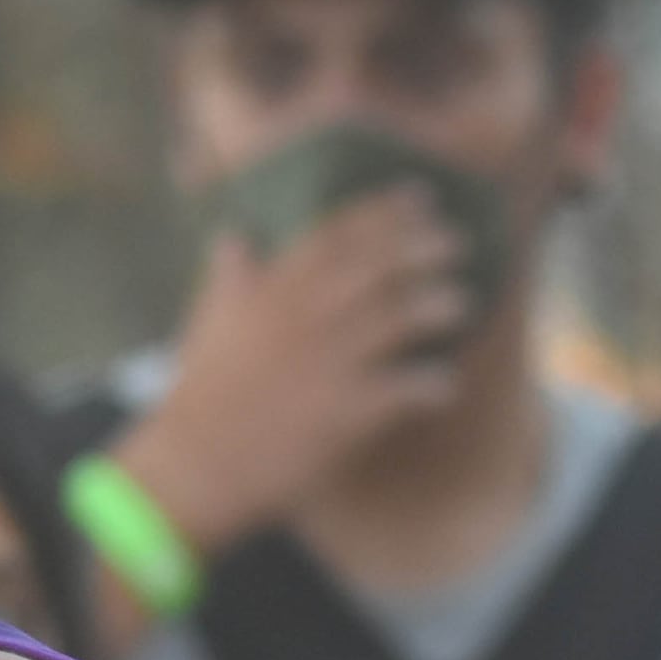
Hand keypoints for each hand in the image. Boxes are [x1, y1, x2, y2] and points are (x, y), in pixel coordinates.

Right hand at [108, 190, 479, 555]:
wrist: (198, 463)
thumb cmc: (203, 393)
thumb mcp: (210, 324)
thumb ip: (230, 278)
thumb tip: (231, 236)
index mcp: (273, 294)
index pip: (335, 236)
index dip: (382, 211)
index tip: (418, 196)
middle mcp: (306, 320)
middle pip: (377, 267)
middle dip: (422, 247)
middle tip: (455, 240)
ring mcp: (329, 363)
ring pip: (399, 318)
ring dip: (436, 305)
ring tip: (461, 303)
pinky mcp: (347, 410)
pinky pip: (406, 389)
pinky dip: (432, 384)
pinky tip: (446, 383)